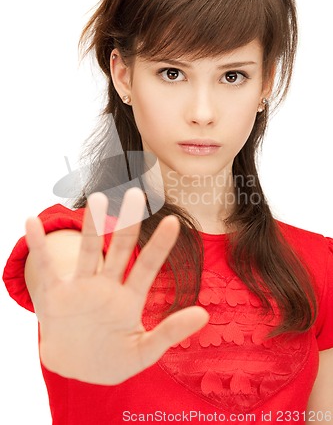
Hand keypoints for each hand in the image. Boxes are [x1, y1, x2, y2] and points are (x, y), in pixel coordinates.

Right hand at [25, 188, 208, 384]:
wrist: (75, 368)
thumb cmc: (112, 360)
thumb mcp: (144, 352)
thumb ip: (170, 333)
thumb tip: (204, 313)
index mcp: (129, 299)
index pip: (146, 267)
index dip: (159, 246)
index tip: (173, 221)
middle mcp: (106, 286)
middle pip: (120, 250)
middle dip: (128, 224)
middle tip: (137, 194)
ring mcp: (80, 288)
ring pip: (88, 253)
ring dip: (92, 227)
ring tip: (98, 199)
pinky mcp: (54, 296)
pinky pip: (45, 269)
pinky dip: (38, 247)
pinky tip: (32, 223)